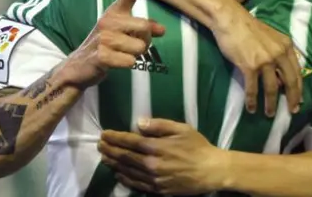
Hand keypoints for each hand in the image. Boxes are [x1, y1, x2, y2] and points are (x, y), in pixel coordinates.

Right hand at [61, 0, 165, 88]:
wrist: (79, 66)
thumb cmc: (105, 46)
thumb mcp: (122, 33)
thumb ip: (143, 29)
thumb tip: (163, 30)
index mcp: (113, 13)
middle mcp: (107, 22)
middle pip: (144, 27)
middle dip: (145, 40)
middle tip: (133, 46)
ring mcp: (103, 38)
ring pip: (140, 47)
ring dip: (135, 55)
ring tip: (121, 54)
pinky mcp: (101, 55)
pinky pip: (130, 61)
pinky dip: (127, 64)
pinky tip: (115, 62)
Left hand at [99, 118, 228, 194]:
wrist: (211, 171)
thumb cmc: (198, 146)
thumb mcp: (181, 129)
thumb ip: (159, 125)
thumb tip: (139, 122)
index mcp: (156, 147)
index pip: (129, 141)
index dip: (115, 138)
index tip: (104, 134)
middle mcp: (151, 164)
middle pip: (124, 157)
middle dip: (110, 150)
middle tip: (100, 145)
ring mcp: (153, 179)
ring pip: (127, 171)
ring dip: (113, 164)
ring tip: (104, 158)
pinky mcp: (158, 190)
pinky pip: (136, 185)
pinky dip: (125, 179)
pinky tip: (118, 174)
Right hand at [211, 1, 301, 116]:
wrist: (230, 20)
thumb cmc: (249, 28)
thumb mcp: (271, 38)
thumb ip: (279, 54)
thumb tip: (281, 77)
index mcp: (286, 46)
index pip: (297, 72)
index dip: (299, 89)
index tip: (299, 101)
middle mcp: (279, 54)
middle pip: (290, 82)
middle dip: (291, 99)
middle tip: (291, 111)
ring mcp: (264, 60)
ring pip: (271, 88)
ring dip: (271, 104)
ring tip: (269, 114)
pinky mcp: (249, 66)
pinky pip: (252, 88)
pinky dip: (252, 101)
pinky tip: (251, 108)